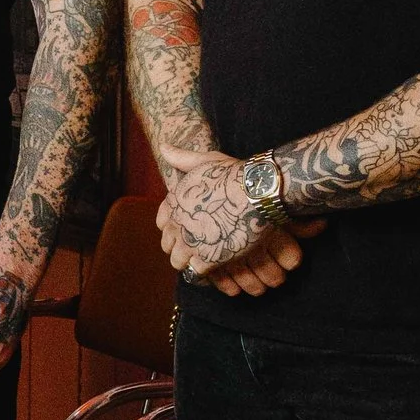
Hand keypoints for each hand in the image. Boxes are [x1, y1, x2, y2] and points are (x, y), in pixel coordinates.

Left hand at [155, 146, 309, 288]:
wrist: (257, 192)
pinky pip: (196, 272)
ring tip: (208, 257)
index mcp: (174, 202)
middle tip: (199, 246)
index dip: (174, 229)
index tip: (188, 230)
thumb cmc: (235, 174)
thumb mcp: (205, 160)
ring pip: (178, 261)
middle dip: (180, 247)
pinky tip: (218, 263)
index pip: (162, 224)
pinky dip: (205, 270)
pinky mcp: (206, 259)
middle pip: (169, 245)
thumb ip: (182, 158)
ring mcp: (190, 242)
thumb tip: (164, 147)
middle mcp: (177, 223)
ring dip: (190, 261)